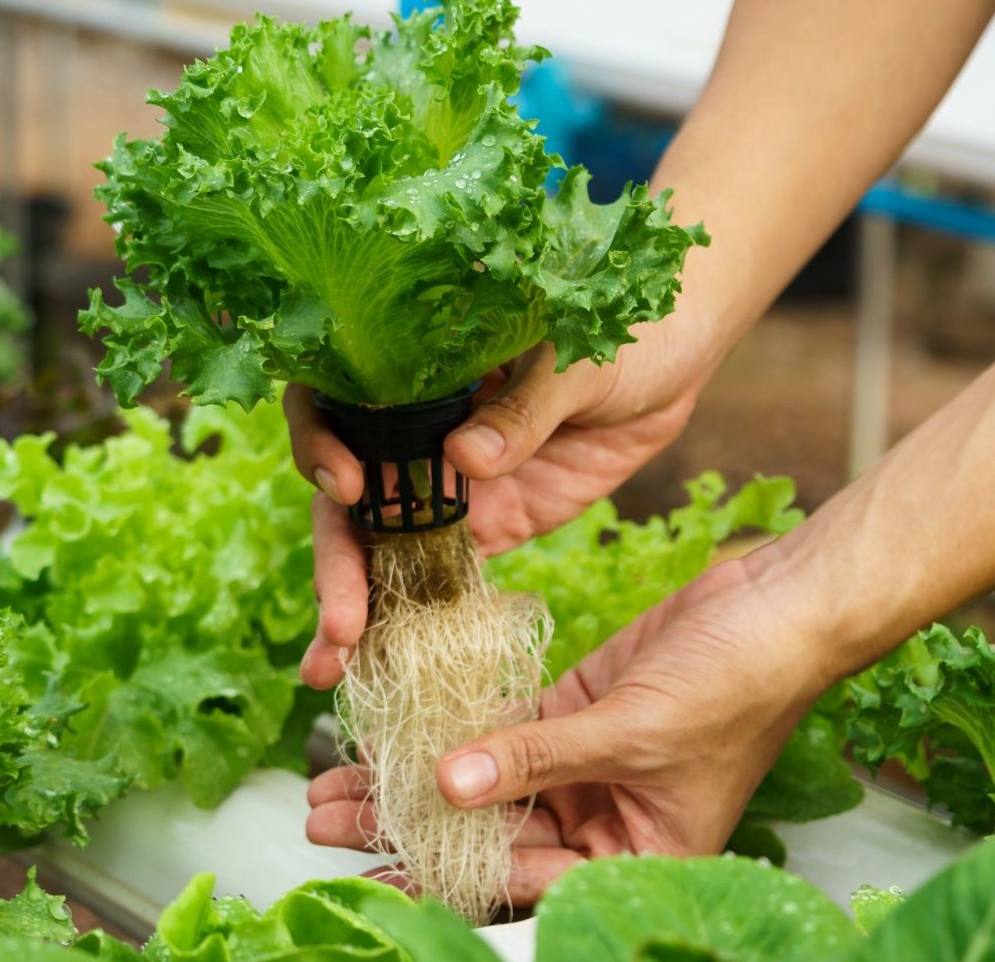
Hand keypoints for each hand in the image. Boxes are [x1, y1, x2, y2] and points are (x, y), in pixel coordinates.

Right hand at [287, 338, 700, 689]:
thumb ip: (524, 406)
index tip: (345, 486)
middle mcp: (413, 430)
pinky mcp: (488, 525)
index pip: (332, 403)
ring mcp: (446, 484)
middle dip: (335, 564)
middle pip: (344, 498)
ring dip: (352, 607)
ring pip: (380, 549)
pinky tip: (385, 665)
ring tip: (332, 668)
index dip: (320, 444)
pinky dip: (407, 621)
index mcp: (414, 369)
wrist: (674, 358)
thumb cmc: (615, 328)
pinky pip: (435, 577)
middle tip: (340, 624)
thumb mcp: (575, 357)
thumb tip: (465, 458)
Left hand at [304, 557, 827, 903]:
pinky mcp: (577, 708)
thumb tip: (450, 788)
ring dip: (415, 774)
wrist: (777, 608)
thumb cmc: (736, 688)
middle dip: (406, 824)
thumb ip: (536, 759)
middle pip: (487, 831)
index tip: (368, 861)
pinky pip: (504, 724)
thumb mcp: (631, 734)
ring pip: (483, 777)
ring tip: (339, 777)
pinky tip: (398, 725)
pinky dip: (453, 724)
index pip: (520, 878)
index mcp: (631, 855)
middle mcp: (603, 819)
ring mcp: (585, 762)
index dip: (440, 872)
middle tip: (326, 816)